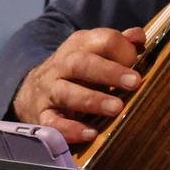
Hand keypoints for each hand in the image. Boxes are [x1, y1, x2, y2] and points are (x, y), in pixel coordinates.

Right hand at [14, 26, 146, 144]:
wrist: (31, 91)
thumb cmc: (77, 71)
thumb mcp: (94, 52)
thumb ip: (118, 44)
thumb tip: (139, 36)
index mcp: (79, 45)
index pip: (102, 40)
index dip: (122, 49)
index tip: (138, 61)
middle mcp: (61, 66)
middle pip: (81, 64)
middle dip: (109, 72)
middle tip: (134, 82)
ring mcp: (49, 91)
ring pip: (66, 93)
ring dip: (92, 100)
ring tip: (116, 108)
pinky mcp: (41, 116)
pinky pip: (52, 123)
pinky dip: (69, 129)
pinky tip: (90, 134)